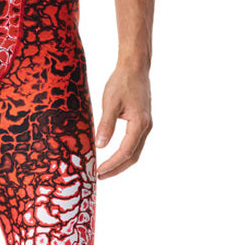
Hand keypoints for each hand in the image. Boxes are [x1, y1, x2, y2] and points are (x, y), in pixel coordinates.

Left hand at [94, 63, 152, 178]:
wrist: (135, 68)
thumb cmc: (122, 82)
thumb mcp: (110, 103)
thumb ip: (106, 124)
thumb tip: (100, 145)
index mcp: (139, 123)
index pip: (126, 151)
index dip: (112, 164)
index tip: (99, 172)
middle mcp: (146, 127)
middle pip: (133, 156)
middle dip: (117, 168)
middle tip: (100, 176)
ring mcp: (145, 125)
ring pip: (135, 151)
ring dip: (121, 162)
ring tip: (105, 169)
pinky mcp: (142, 121)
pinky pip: (134, 143)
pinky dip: (124, 153)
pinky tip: (113, 155)